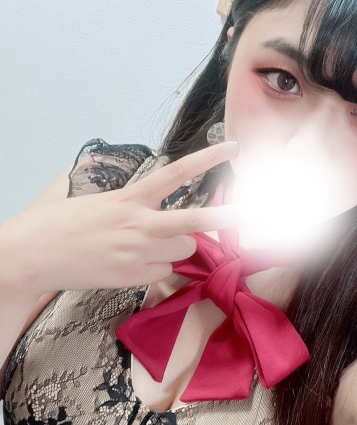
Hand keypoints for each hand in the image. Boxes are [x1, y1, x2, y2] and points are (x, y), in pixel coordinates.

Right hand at [5, 142, 240, 294]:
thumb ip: (130, 201)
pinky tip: (130, 263)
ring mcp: (138, 253)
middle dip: (225, 219)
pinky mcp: (133, 277)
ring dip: (177, 247)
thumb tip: (151, 205)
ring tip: (146, 245)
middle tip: (252, 211)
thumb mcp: (96, 201)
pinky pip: (162, 271)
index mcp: (129, 198)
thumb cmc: (60, 223)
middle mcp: (139, 224)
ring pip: (182, 250)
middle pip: (194, 223)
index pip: (176, 174)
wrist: (34, 255)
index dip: (207, 160)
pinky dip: (156, 268)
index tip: (232, 147)